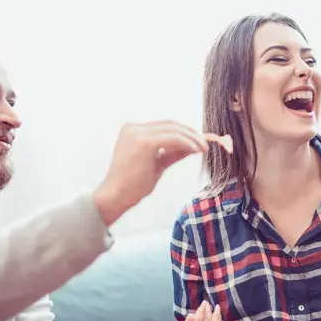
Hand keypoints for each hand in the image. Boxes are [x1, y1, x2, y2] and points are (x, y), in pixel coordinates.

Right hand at [93, 121, 207, 224]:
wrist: (116, 196)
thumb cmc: (133, 184)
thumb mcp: (157, 164)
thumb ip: (172, 153)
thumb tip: (192, 147)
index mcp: (132, 130)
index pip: (164, 126)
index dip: (184, 131)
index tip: (198, 141)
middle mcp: (133, 127)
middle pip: (170, 124)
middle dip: (191, 133)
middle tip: (205, 144)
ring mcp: (137, 133)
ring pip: (173, 130)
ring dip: (192, 138)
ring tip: (204, 148)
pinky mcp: (144, 142)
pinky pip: (173, 139)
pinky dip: (187, 143)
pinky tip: (195, 151)